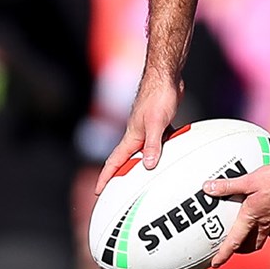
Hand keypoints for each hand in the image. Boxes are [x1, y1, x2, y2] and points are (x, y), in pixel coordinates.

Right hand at [95, 73, 181, 194]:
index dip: (105, 177)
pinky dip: (163, 149)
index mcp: (132, 136)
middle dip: (121, 176)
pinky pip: (159, 141)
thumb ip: (152, 145)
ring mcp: (147, 128)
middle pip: (127, 160)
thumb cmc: (158, 95)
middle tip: (119, 192)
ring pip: (144, 151)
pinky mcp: (159, 123)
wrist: (166, 76)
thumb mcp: (156, 123)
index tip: (97, 191)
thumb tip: (148, 166)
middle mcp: (137, 134)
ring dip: (144, 164)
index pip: (114, 161)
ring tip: (147, 178)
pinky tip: (172, 152)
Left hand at [204, 163, 269, 267]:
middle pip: (250, 245)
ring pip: (263, 238)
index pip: (234, 242)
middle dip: (240, 249)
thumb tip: (208, 187)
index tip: (215, 264)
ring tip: (247, 233)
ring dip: (254, 240)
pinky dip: (267, 227)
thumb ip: (229, 185)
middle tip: (232, 247)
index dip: (223, 254)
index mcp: (251, 217)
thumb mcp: (251, 180)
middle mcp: (264, 225)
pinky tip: (266, 216)